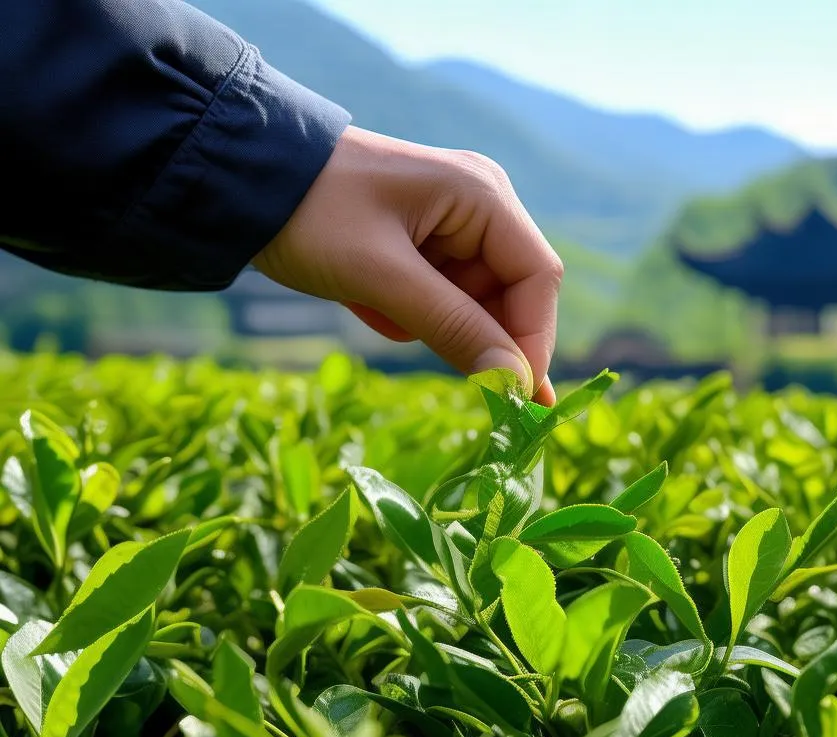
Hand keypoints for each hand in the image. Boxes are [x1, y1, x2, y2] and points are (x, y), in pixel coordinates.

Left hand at [253, 126, 561, 404]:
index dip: (531, 341)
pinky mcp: (425, 249)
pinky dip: (407, 316)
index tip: (510, 398)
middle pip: (510, 296)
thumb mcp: (382, 276)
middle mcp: (479, 208)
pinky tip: (366, 303)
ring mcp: (452, 229)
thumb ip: (453, 327)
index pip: (537, 278)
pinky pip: (440, 303)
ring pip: (472, 307)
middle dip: (473, 334)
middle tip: (427, 358)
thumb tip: (515, 384)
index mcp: (482, 195)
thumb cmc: (312, 214)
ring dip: (429, 325)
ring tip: (374, 308)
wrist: (241, 180)